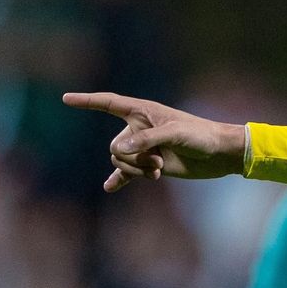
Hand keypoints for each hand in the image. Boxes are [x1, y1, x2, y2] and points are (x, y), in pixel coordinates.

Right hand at [61, 92, 249, 192]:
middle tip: (157, 161)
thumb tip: (119, 151)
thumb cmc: (201, 136)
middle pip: (115, 146)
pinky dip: (120, 180)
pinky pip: (127, 173)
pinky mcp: (151, 165)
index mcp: (143, 112)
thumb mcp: (175, 134)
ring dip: (137, 169)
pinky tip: (109, 188)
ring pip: (121, 161)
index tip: (66, 99)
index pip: (109, 103)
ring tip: (158, 170)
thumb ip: (147, 140)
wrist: (220, 154)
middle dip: (132, 158)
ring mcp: (144, 148)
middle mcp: (139, 128)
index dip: (88, 101)